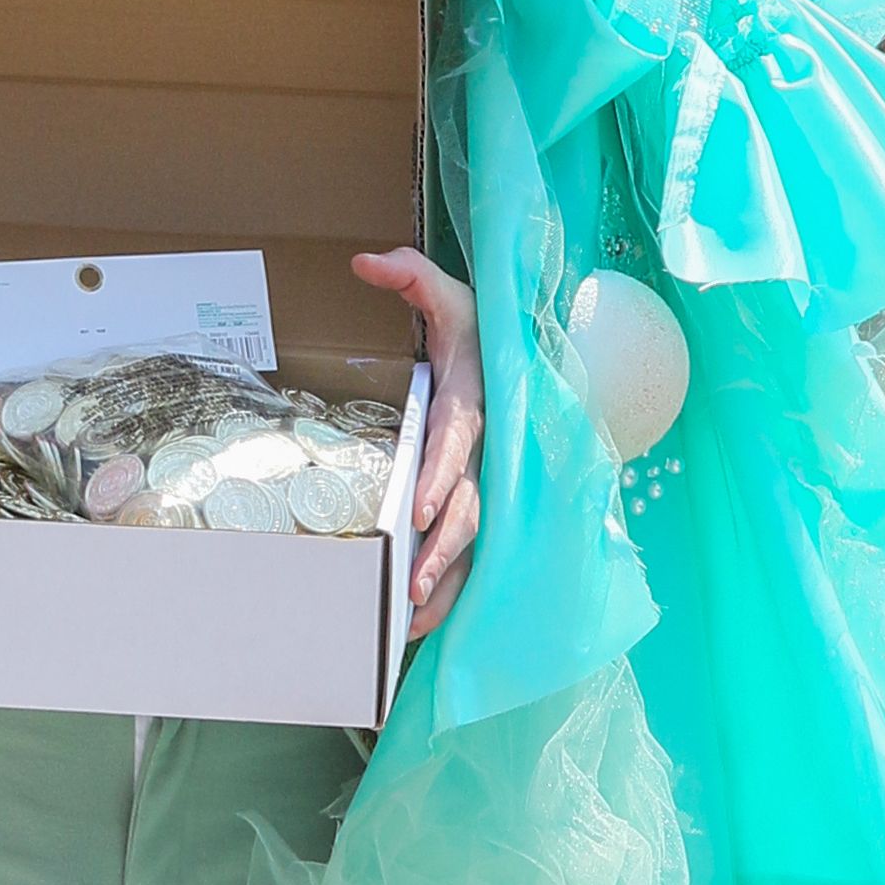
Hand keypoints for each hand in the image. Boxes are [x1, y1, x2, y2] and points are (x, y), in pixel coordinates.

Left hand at [354, 248, 483, 625]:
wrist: (522, 358)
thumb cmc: (480, 332)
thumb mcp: (452, 297)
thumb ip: (411, 275)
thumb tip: (363, 262)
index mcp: (476, 406)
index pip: (461, 444)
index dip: (443, 474)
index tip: (421, 506)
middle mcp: (490, 452)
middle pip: (472, 508)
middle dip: (443, 550)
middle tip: (411, 586)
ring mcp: (493, 483)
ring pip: (476, 542)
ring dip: (448, 582)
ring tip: (412, 620)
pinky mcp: (490, 503)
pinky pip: (475, 553)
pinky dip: (453, 589)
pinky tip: (419, 623)